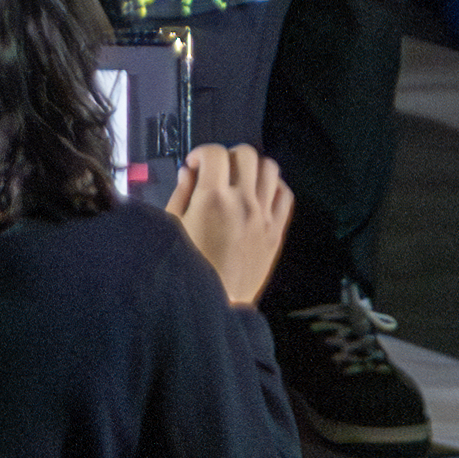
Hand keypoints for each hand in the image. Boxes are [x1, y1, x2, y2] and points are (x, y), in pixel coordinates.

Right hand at [165, 142, 294, 312]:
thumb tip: (187, 174)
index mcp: (212, 199)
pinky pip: (285, 195)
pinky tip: (260, 194)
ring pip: (270, 168)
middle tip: (218, 170)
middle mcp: (242, 203)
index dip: (201, 153)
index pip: (214, 153)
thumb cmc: (190, 271)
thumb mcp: (173, 229)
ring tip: (241, 179)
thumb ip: (181, 195)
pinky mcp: (275, 233)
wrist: (217, 305)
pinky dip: (274, 187)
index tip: (195, 165)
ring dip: (253, 168)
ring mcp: (263, 217)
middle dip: (228, 155)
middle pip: (246, 154)